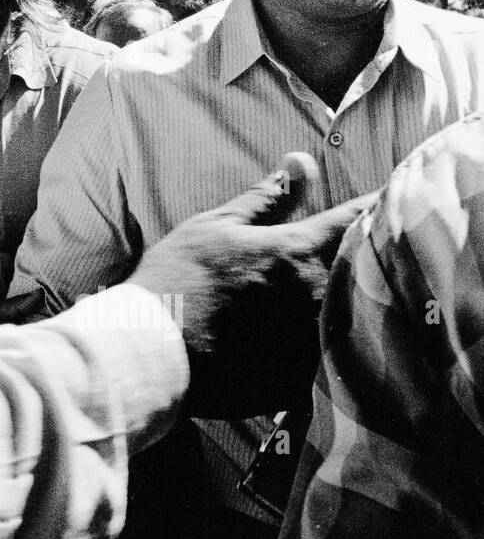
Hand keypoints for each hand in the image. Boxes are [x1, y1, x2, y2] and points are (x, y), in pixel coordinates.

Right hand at [129, 152, 373, 417]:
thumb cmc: (177, 279)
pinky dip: (335, 346)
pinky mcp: (304, 378)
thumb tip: (300, 160)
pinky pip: (336, 359)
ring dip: (356, 301)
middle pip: (367, 269)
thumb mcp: (215, 226)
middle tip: (374, 247)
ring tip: (347, 296)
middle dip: (371, 255)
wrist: (152, 349)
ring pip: (356, 315)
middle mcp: (316, 294)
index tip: (387, 199)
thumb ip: (266, 198)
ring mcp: (313, 339)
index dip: (376, 205)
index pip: (355, 218)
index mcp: (297, 250)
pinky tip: (319, 342)